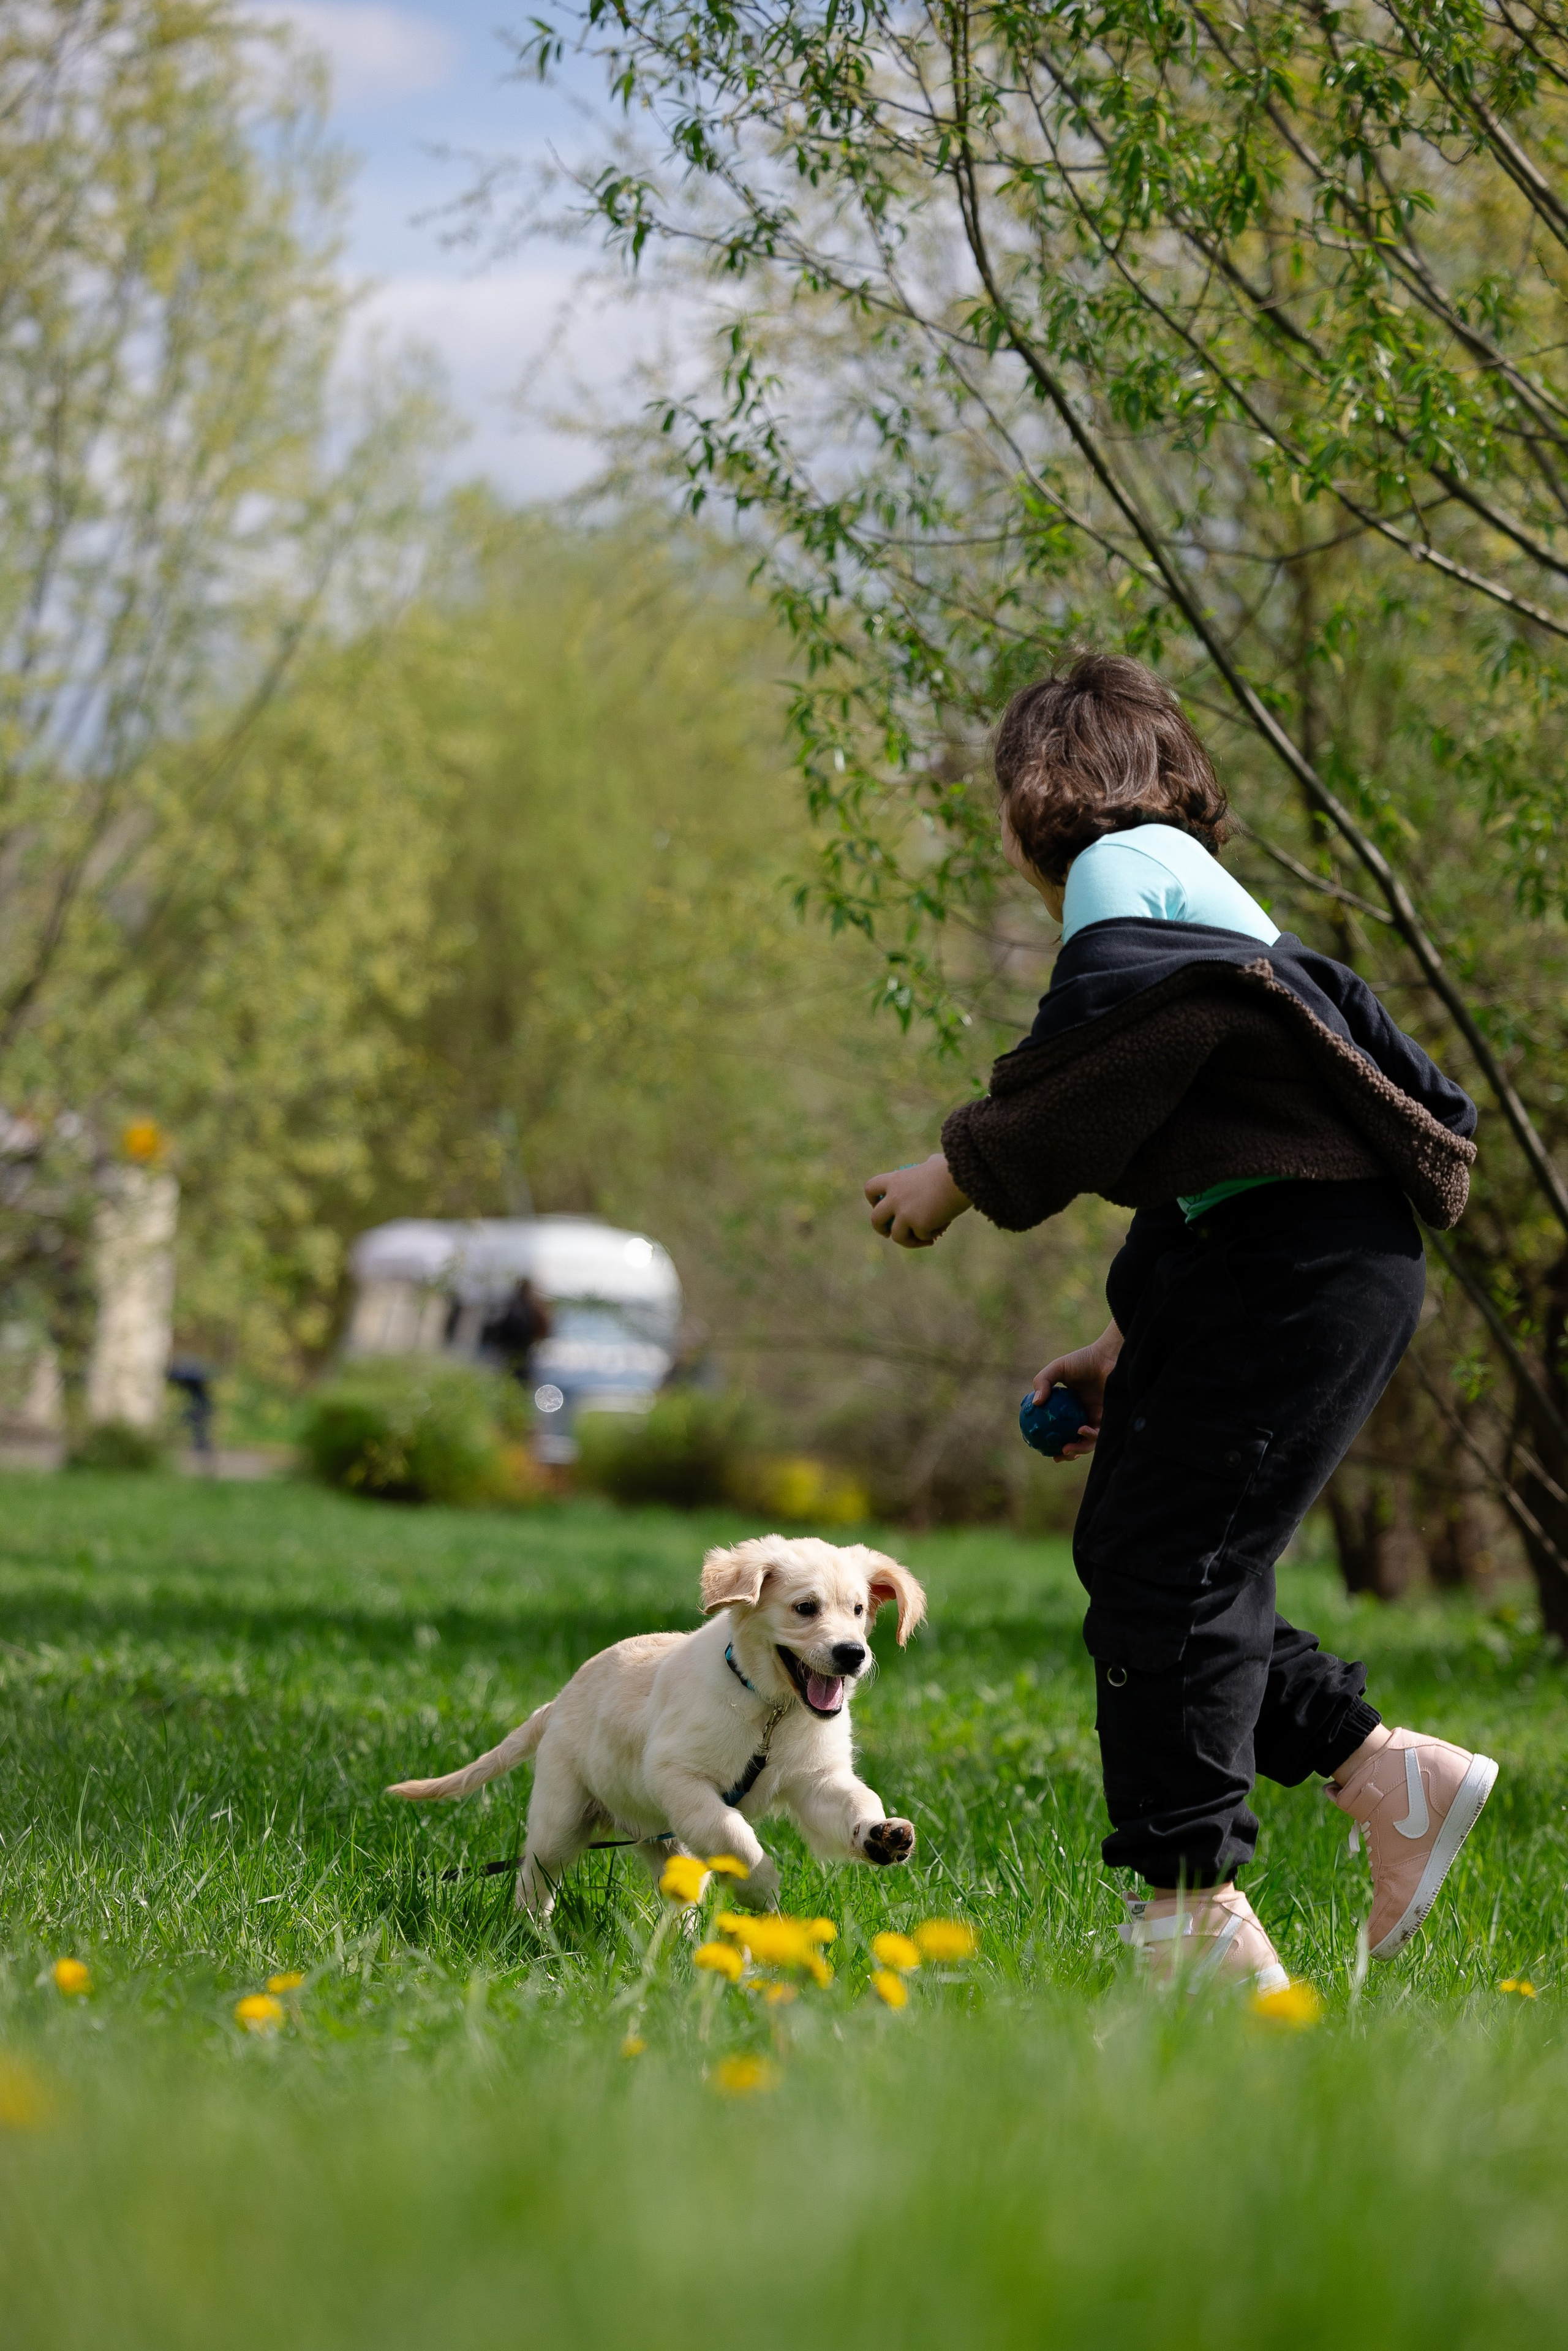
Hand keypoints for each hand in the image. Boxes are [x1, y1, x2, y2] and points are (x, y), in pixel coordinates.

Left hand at [864, 1153, 970, 1248]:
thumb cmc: (951, 1167)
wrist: (962, 1177)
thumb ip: (925, 1168)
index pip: (870, 1189)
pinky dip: (931, 1235)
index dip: (873, 1200)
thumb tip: (930, 1164)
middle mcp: (895, 1198)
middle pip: (875, 1219)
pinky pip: (923, 1237)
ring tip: (924, 1239)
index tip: (880, 1206)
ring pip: (897, 1236)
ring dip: (909, 1240)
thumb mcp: (933, 1163)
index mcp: (895, 1180)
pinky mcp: (920, 1225)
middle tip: (889, 1233)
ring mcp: (906, 1213)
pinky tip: (942, 1227)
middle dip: (880, 1229)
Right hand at [1030, 1319, 1122, 1457]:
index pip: (1060, 1429)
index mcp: (1071, 1408)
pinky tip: (1081, 1431)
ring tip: (1066, 1448)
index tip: (1040, 1446)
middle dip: (1067, 1453)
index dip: (1052, 1439)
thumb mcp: (1057, 1368)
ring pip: (1088, 1441)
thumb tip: (1035, 1403)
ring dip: (1078, 1449)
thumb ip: (1043, 1382)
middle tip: (1056, 1456)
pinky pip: (1099, 1433)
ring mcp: (1098, 1418)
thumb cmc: (1084, 1360)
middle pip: (1076, 1441)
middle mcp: (1085, 1415)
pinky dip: (1090, 1435)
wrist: (1109, 1356)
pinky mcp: (1110, 1419)